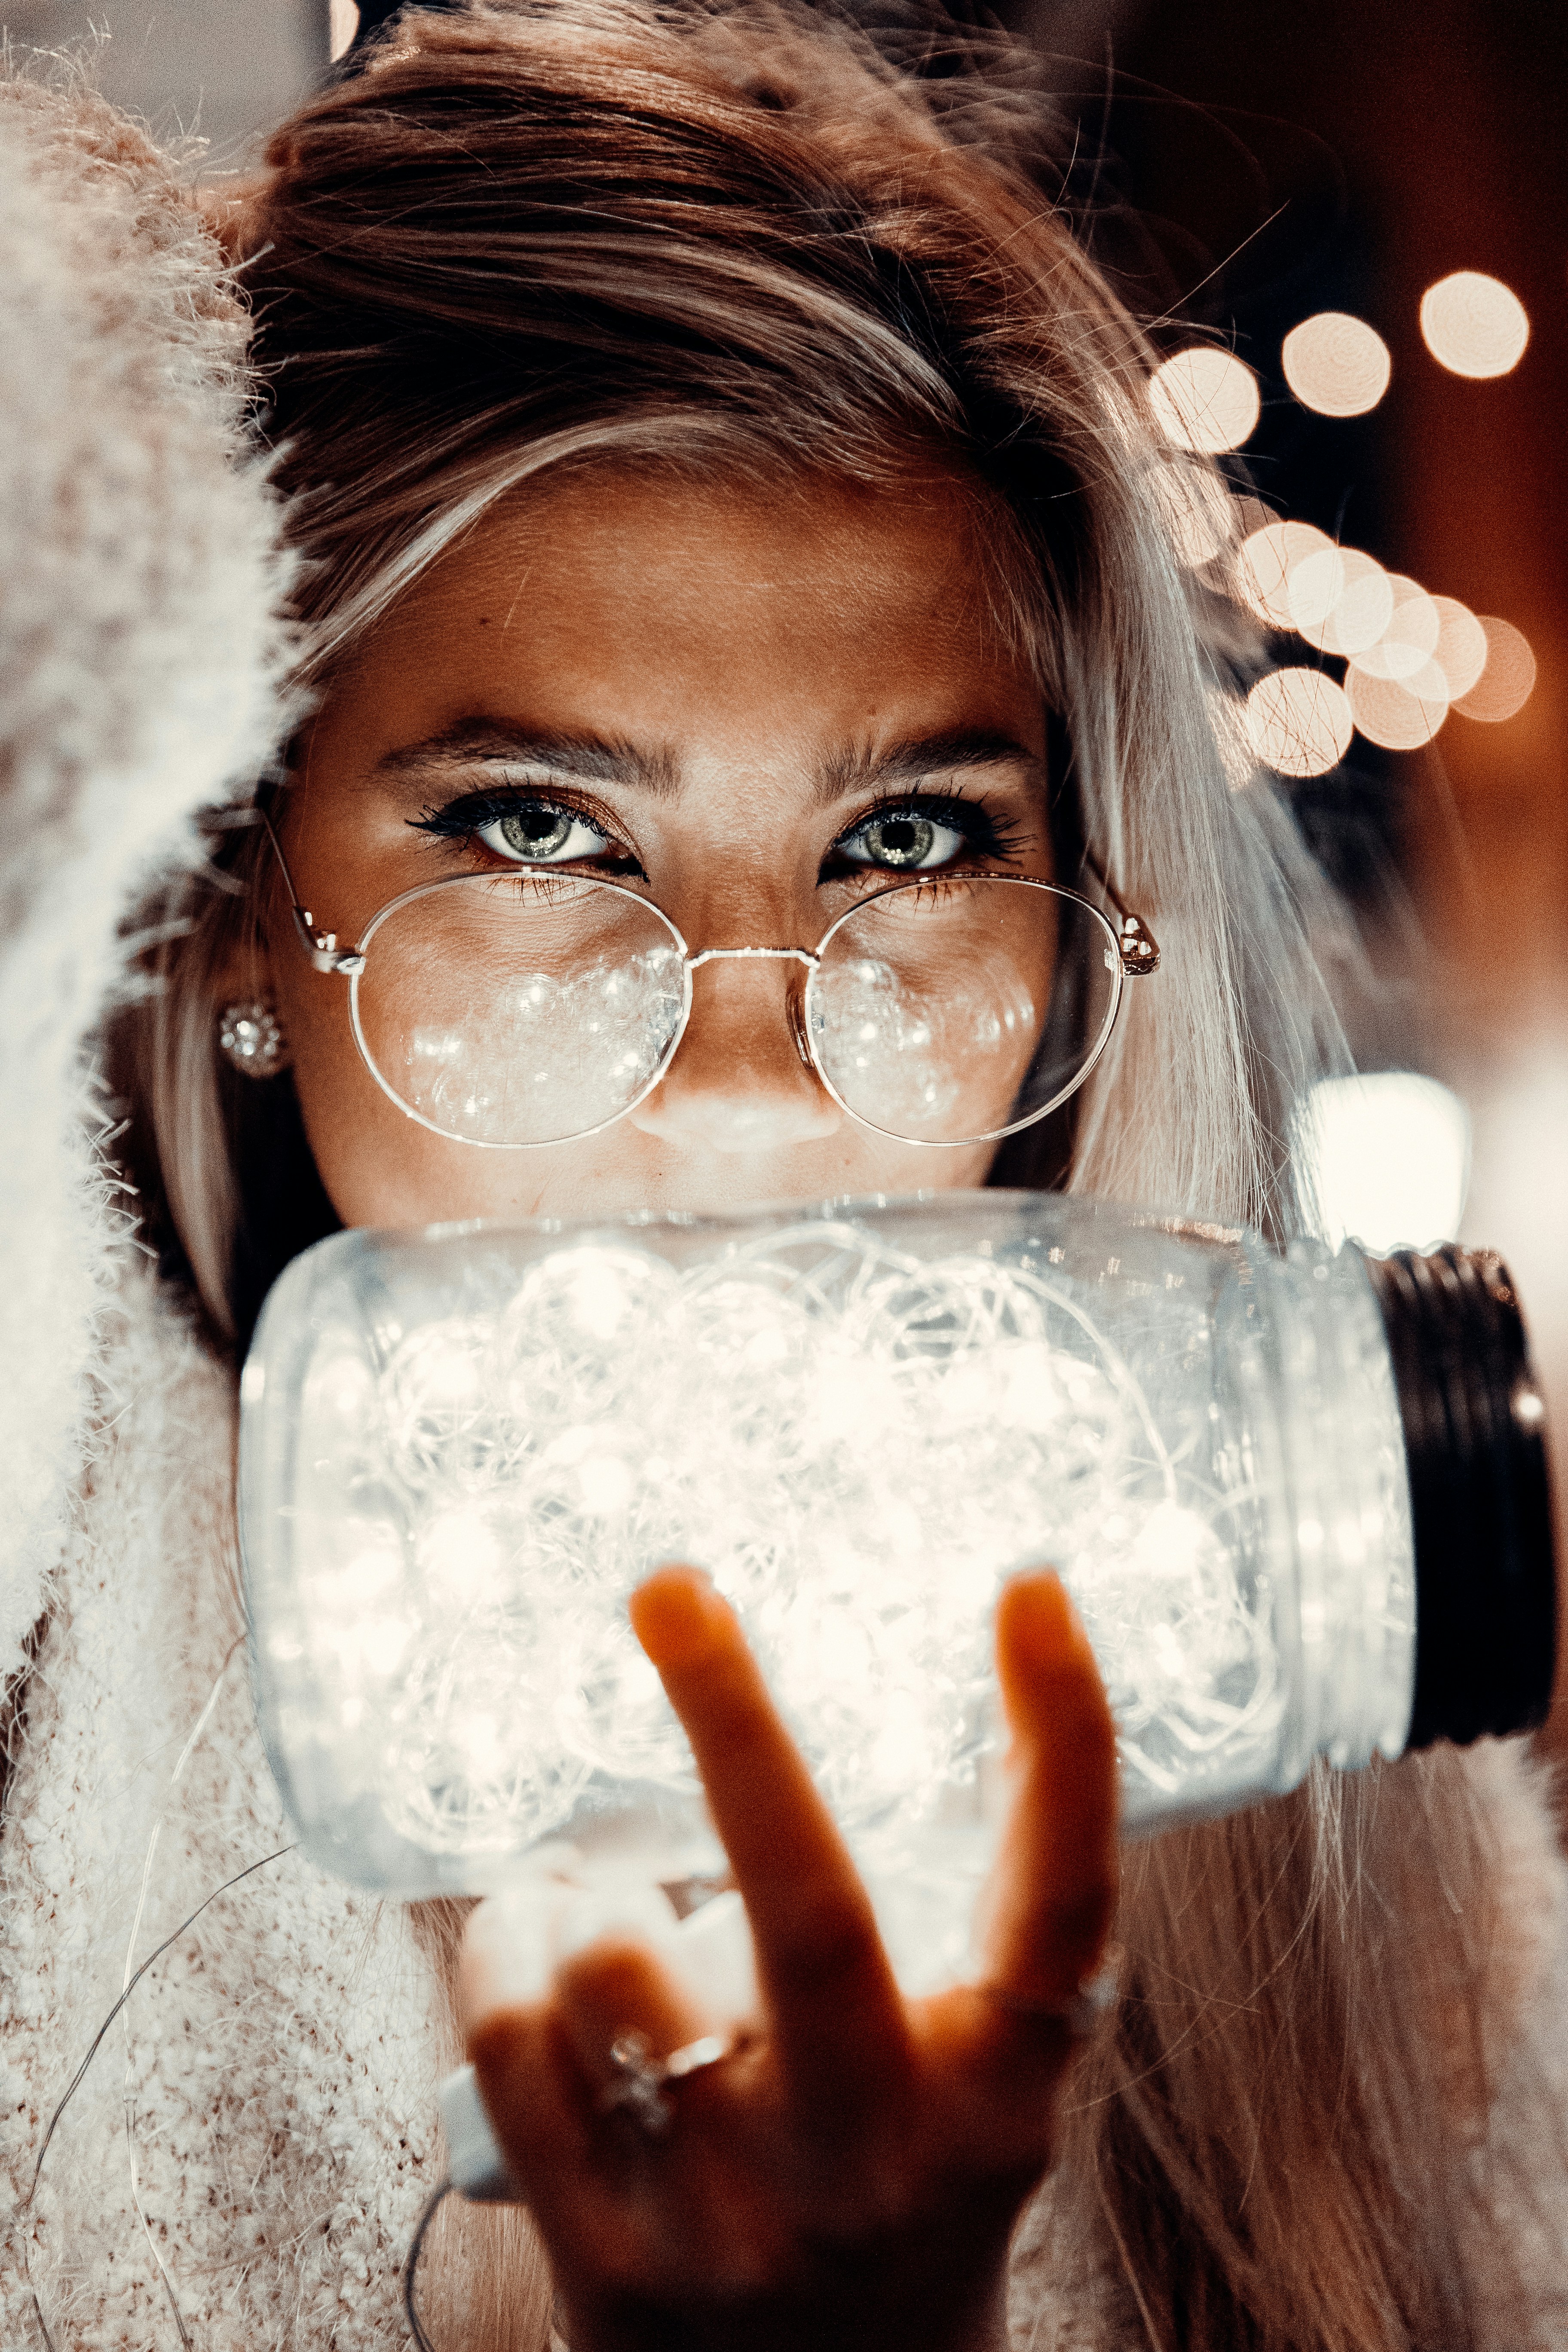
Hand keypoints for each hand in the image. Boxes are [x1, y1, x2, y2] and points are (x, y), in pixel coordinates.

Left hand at [460, 1565, 1117, 2351]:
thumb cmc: (897, 2206)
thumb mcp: (971, 2088)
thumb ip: (963, 1937)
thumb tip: (996, 1698)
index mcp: (996, 2106)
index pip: (1061, 1910)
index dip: (1067, 1742)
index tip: (1031, 1587)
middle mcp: (876, 2162)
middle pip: (808, 1908)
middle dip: (734, 1720)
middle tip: (672, 1587)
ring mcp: (736, 2224)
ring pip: (618, 1962)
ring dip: (582, 1888)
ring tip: (587, 1890)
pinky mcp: (605, 2273)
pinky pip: (517, 2043)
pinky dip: (508, 1952)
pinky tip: (531, 1942)